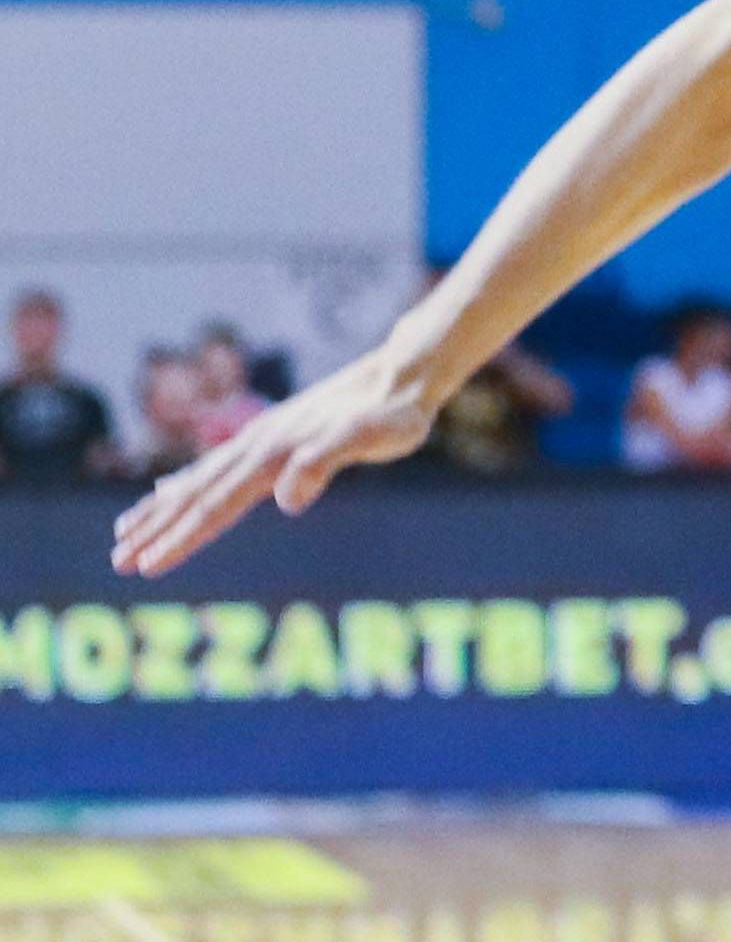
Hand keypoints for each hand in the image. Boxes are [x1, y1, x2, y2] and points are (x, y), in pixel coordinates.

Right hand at [111, 351, 438, 577]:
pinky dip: (184, 486)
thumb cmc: (394, 413)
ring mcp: (260, 440)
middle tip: (117, 563)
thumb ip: (324, 463)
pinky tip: (167, 492)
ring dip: (158, 511)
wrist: (402, 375)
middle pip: (194, 498)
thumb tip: (286, 501)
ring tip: (122, 533)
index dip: (180, 539)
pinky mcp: (271, 438)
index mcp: (272, 456)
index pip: (215, 507)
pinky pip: (214, 469)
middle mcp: (256, 447)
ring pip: (196, 482)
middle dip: (155, 532)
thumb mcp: (370, 438)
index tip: (145, 566)